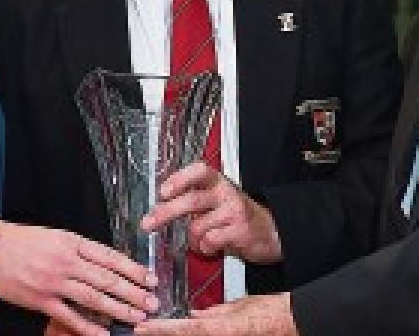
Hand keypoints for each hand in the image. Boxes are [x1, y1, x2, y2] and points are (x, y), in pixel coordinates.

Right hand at [0, 218, 157, 335]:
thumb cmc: (20, 241)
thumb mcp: (55, 236)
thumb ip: (79, 250)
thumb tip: (106, 264)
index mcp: (72, 242)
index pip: (110, 257)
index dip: (133, 269)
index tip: (150, 278)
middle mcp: (66, 261)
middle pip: (107, 278)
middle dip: (133, 292)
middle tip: (152, 302)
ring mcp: (54, 282)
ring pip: (94, 297)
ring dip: (119, 309)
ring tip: (137, 316)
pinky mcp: (40, 300)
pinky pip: (69, 316)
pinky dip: (88, 327)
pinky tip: (103, 334)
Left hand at [135, 293, 296, 335]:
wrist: (291, 322)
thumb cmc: (271, 314)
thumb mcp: (239, 308)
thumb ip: (214, 313)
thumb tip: (195, 316)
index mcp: (220, 329)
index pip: (183, 329)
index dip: (160, 329)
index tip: (142, 327)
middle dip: (164, 334)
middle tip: (142, 331)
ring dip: (174, 333)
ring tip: (153, 330)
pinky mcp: (227, 335)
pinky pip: (204, 335)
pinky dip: (190, 331)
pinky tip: (177, 329)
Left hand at [141, 162, 281, 263]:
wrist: (269, 232)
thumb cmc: (235, 215)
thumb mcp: (216, 199)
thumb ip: (192, 198)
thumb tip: (159, 205)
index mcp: (217, 181)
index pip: (199, 171)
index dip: (179, 179)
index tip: (162, 191)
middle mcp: (226, 193)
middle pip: (192, 200)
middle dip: (166, 213)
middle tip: (149, 223)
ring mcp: (233, 211)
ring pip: (198, 226)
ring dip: (191, 238)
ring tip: (199, 240)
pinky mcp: (240, 231)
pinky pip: (210, 241)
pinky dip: (205, 248)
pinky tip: (211, 247)